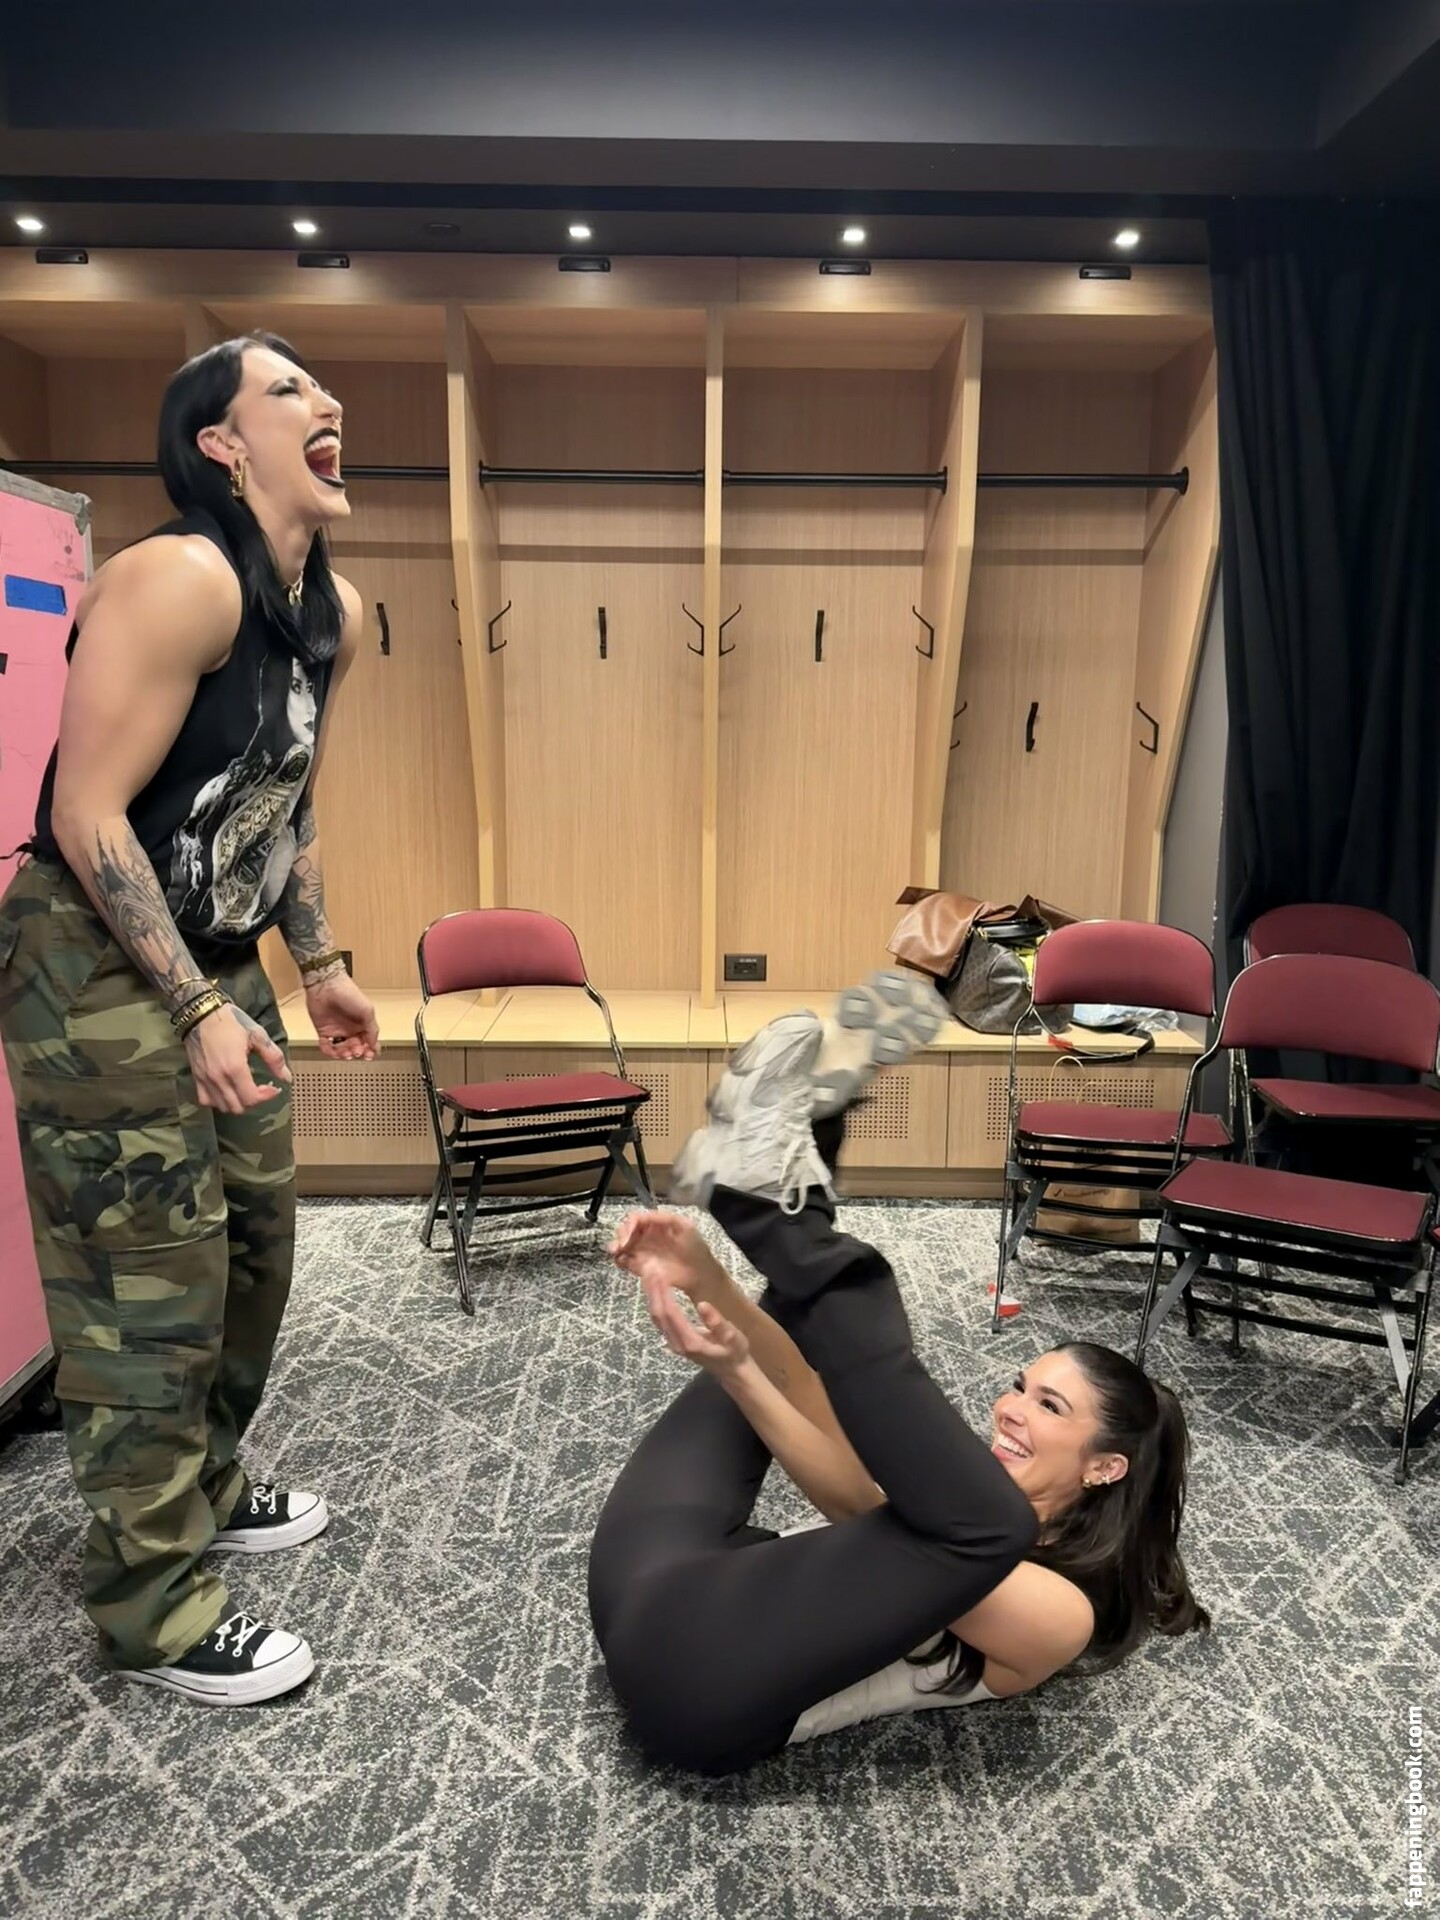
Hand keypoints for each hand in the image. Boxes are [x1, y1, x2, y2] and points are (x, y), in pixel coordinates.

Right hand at [184, 1003, 292, 1113]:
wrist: (200, 1012)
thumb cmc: (231, 1021)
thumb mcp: (258, 1035)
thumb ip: (274, 1058)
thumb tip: (286, 1078)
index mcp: (235, 1068)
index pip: (251, 1098)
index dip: (266, 1097)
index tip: (274, 1087)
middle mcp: (218, 1078)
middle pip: (238, 1107)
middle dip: (253, 1100)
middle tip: (260, 1088)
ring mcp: (205, 1079)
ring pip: (222, 1107)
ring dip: (237, 1102)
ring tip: (245, 1088)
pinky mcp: (196, 1077)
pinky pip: (206, 1100)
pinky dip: (218, 1101)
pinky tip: (227, 1090)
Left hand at [305, 973, 379, 1061]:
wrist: (326, 986)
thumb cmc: (348, 993)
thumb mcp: (367, 1011)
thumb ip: (372, 1029)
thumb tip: (373, 1044)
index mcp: (363, 1024)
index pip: (369, 1042)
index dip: (370, 1051)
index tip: (368, 1055)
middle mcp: (351, 1028)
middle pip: (356, 1048)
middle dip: (356, 1052)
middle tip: (356, 1051)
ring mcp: (337, 1031)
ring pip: (342, 1050)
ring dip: (344, 1054)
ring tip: (344, 1052)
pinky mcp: (324, 1031)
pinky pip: (326, 1047)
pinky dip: (329, 1051)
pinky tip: (332, 1050)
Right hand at [609, 1209, 726, 1306]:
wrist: (699, 1274)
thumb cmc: (695, 1248)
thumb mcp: (684, 1226)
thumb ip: (664, 1218)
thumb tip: (642, 1217)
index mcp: (655, 1224)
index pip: (636, 1219)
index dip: (629, 1224)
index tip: (628, 1235)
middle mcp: (646, 1236)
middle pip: (626, 1230)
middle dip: (620, 1235)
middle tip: (619, 1246)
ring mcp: (642, 1251)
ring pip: (622, 1245)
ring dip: (615, 1246)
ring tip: (616, 1252)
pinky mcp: (640, 1267)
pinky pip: (624, 1261)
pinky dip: (619, 1260)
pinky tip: (621, 1261)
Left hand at [645, 1279, 751, 1379]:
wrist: (733, 1371)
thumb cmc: (735, 1352)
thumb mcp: (733, 1337)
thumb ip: (718, 1323)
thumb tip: (702, 1305)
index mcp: (690, 1342)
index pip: (671, 1314)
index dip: (663, 1293)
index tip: (660, 1274)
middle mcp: (677, 1344)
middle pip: (659, 1315)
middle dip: (653, 1291)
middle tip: (650, 1269)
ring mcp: (674, 1344)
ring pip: (657, 1318)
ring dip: (652, 1296)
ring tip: (649, 1276)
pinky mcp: (674, 1341)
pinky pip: (661, 1321)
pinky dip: (656, 1303)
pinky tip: (656, 1290)